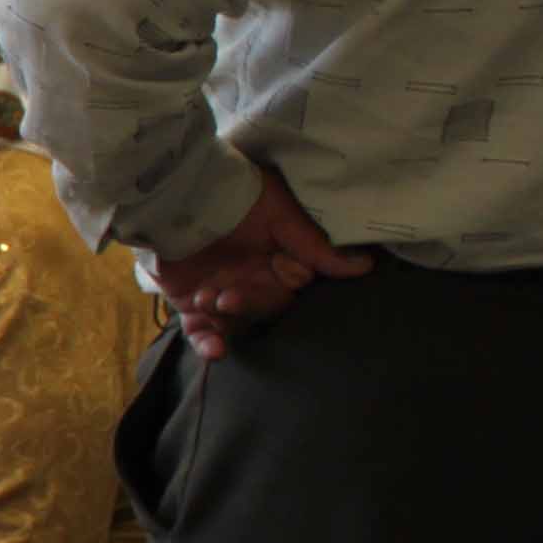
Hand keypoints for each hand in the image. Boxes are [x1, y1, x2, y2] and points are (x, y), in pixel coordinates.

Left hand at [149, 170, 368, 358]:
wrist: (177, 191)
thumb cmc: (234, 194)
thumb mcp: (280, 213)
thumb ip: (315, 245)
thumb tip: (365, 265)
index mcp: (281, 261)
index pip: (293, 289)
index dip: (282, 287)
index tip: (277, 271)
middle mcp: (255, 281)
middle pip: (264, 309)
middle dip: (249, 305)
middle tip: (228, 296)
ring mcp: (223, 293)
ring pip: (235, 325)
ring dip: (226, 322)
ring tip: (209, 300)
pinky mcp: (191, 303)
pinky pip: (202, 333)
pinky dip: (208, 345)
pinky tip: (215, 351)